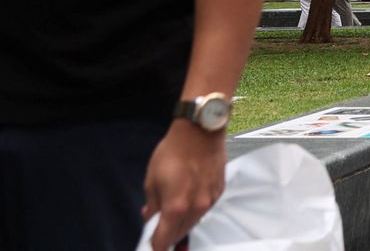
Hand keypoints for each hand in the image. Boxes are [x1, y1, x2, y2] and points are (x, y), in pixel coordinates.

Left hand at [142, 121, 225, 250]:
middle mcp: (196, 208)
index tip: (150, 243)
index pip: (162, 240)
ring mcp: (210, 200)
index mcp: (175, 208)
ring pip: (193, 222)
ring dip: (182, 221)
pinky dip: (195, 208)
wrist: (201, 131)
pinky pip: (205, 208)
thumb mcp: (152, 180)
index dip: (154, 245)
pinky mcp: (219, 191)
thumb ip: (152, 205)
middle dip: (167, 234)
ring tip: (174, 206)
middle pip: (179, 234)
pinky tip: (190, 194)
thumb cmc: (173, 152)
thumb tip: (151, 217)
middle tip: (158, 224)